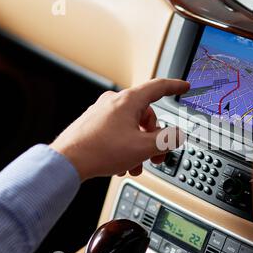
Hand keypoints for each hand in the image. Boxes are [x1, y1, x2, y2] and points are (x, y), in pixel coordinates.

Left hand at [50, 78, 189, 180]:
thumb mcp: (143, 147)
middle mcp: (114, 103)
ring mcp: (102, 113)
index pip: (158, 87)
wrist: (68, 161)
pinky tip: (122, 164)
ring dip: (139, 146)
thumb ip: (166, 140)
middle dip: (154, 137)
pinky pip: (118, 132)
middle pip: (146, 115)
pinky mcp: (94, 124)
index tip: (184, 87)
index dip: (175, 87)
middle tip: (156, 155)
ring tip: (136, 165)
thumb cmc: (100, 151)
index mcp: (129, 101)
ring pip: (132, 126)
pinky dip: (125, 147)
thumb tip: (176, 135)